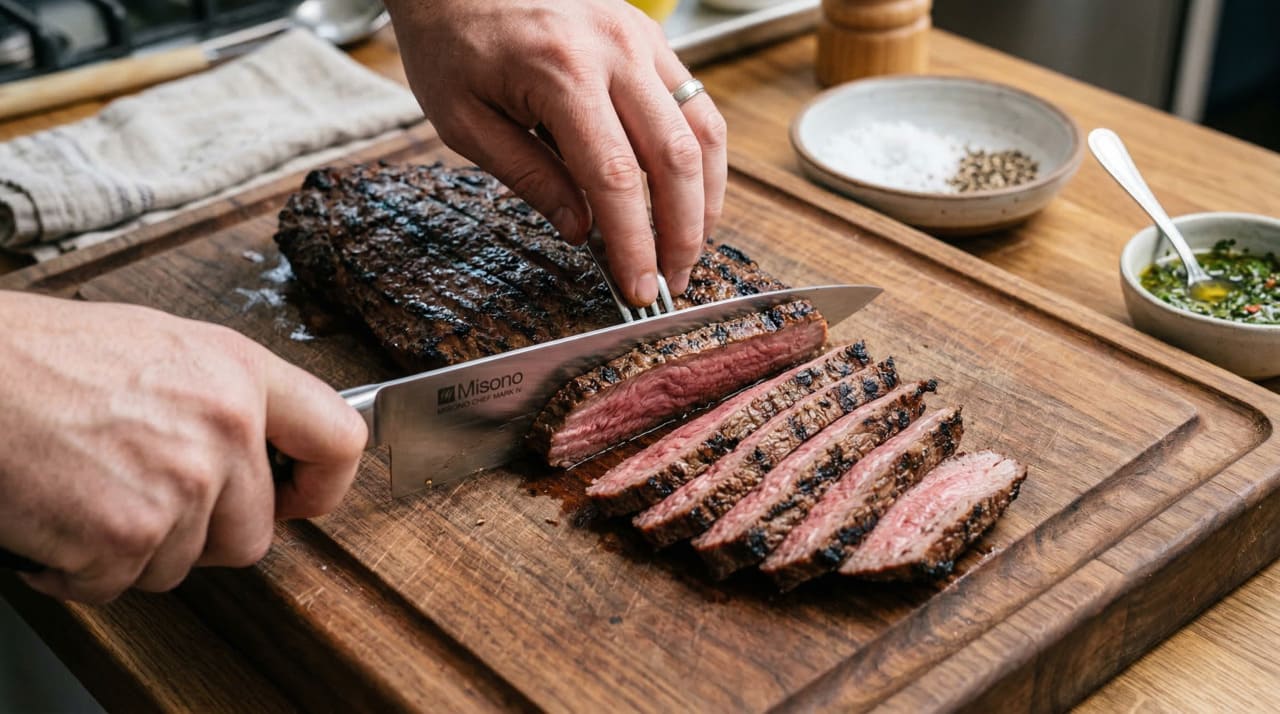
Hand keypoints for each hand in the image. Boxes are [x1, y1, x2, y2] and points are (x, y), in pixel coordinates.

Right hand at [0, 292, 366, 602]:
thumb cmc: (42, 357)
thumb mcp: (161, 346)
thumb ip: (224, 396)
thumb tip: (258, 448)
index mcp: (239, 372)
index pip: (338, 439)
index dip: (324, 484)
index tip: (300, 499)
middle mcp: (225, 427)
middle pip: (253, 532)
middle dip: (202, 534)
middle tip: (147, 499)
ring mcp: (181, 484)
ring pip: (185, 565)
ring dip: (137, 550)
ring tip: (91, 493)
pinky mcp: (128, 533)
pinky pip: (122, 585)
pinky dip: (82, 571)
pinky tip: (58, 519)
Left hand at [385, 0, 727, 304]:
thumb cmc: (450, 37)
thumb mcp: (463, 120)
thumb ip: (529, 176)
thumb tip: (581, 230)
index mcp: (561, 73)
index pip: (615, 178)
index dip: (634, 243)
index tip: (639, 288)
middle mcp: (614, 51)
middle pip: (675, 158)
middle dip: (682, 232)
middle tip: (671, 281)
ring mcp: (640, 39)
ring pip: (702, 130)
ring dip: (706, 198)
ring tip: (688, 244)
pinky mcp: (650, 37)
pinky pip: (696, 103)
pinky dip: (700, 157)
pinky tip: (688, 193)